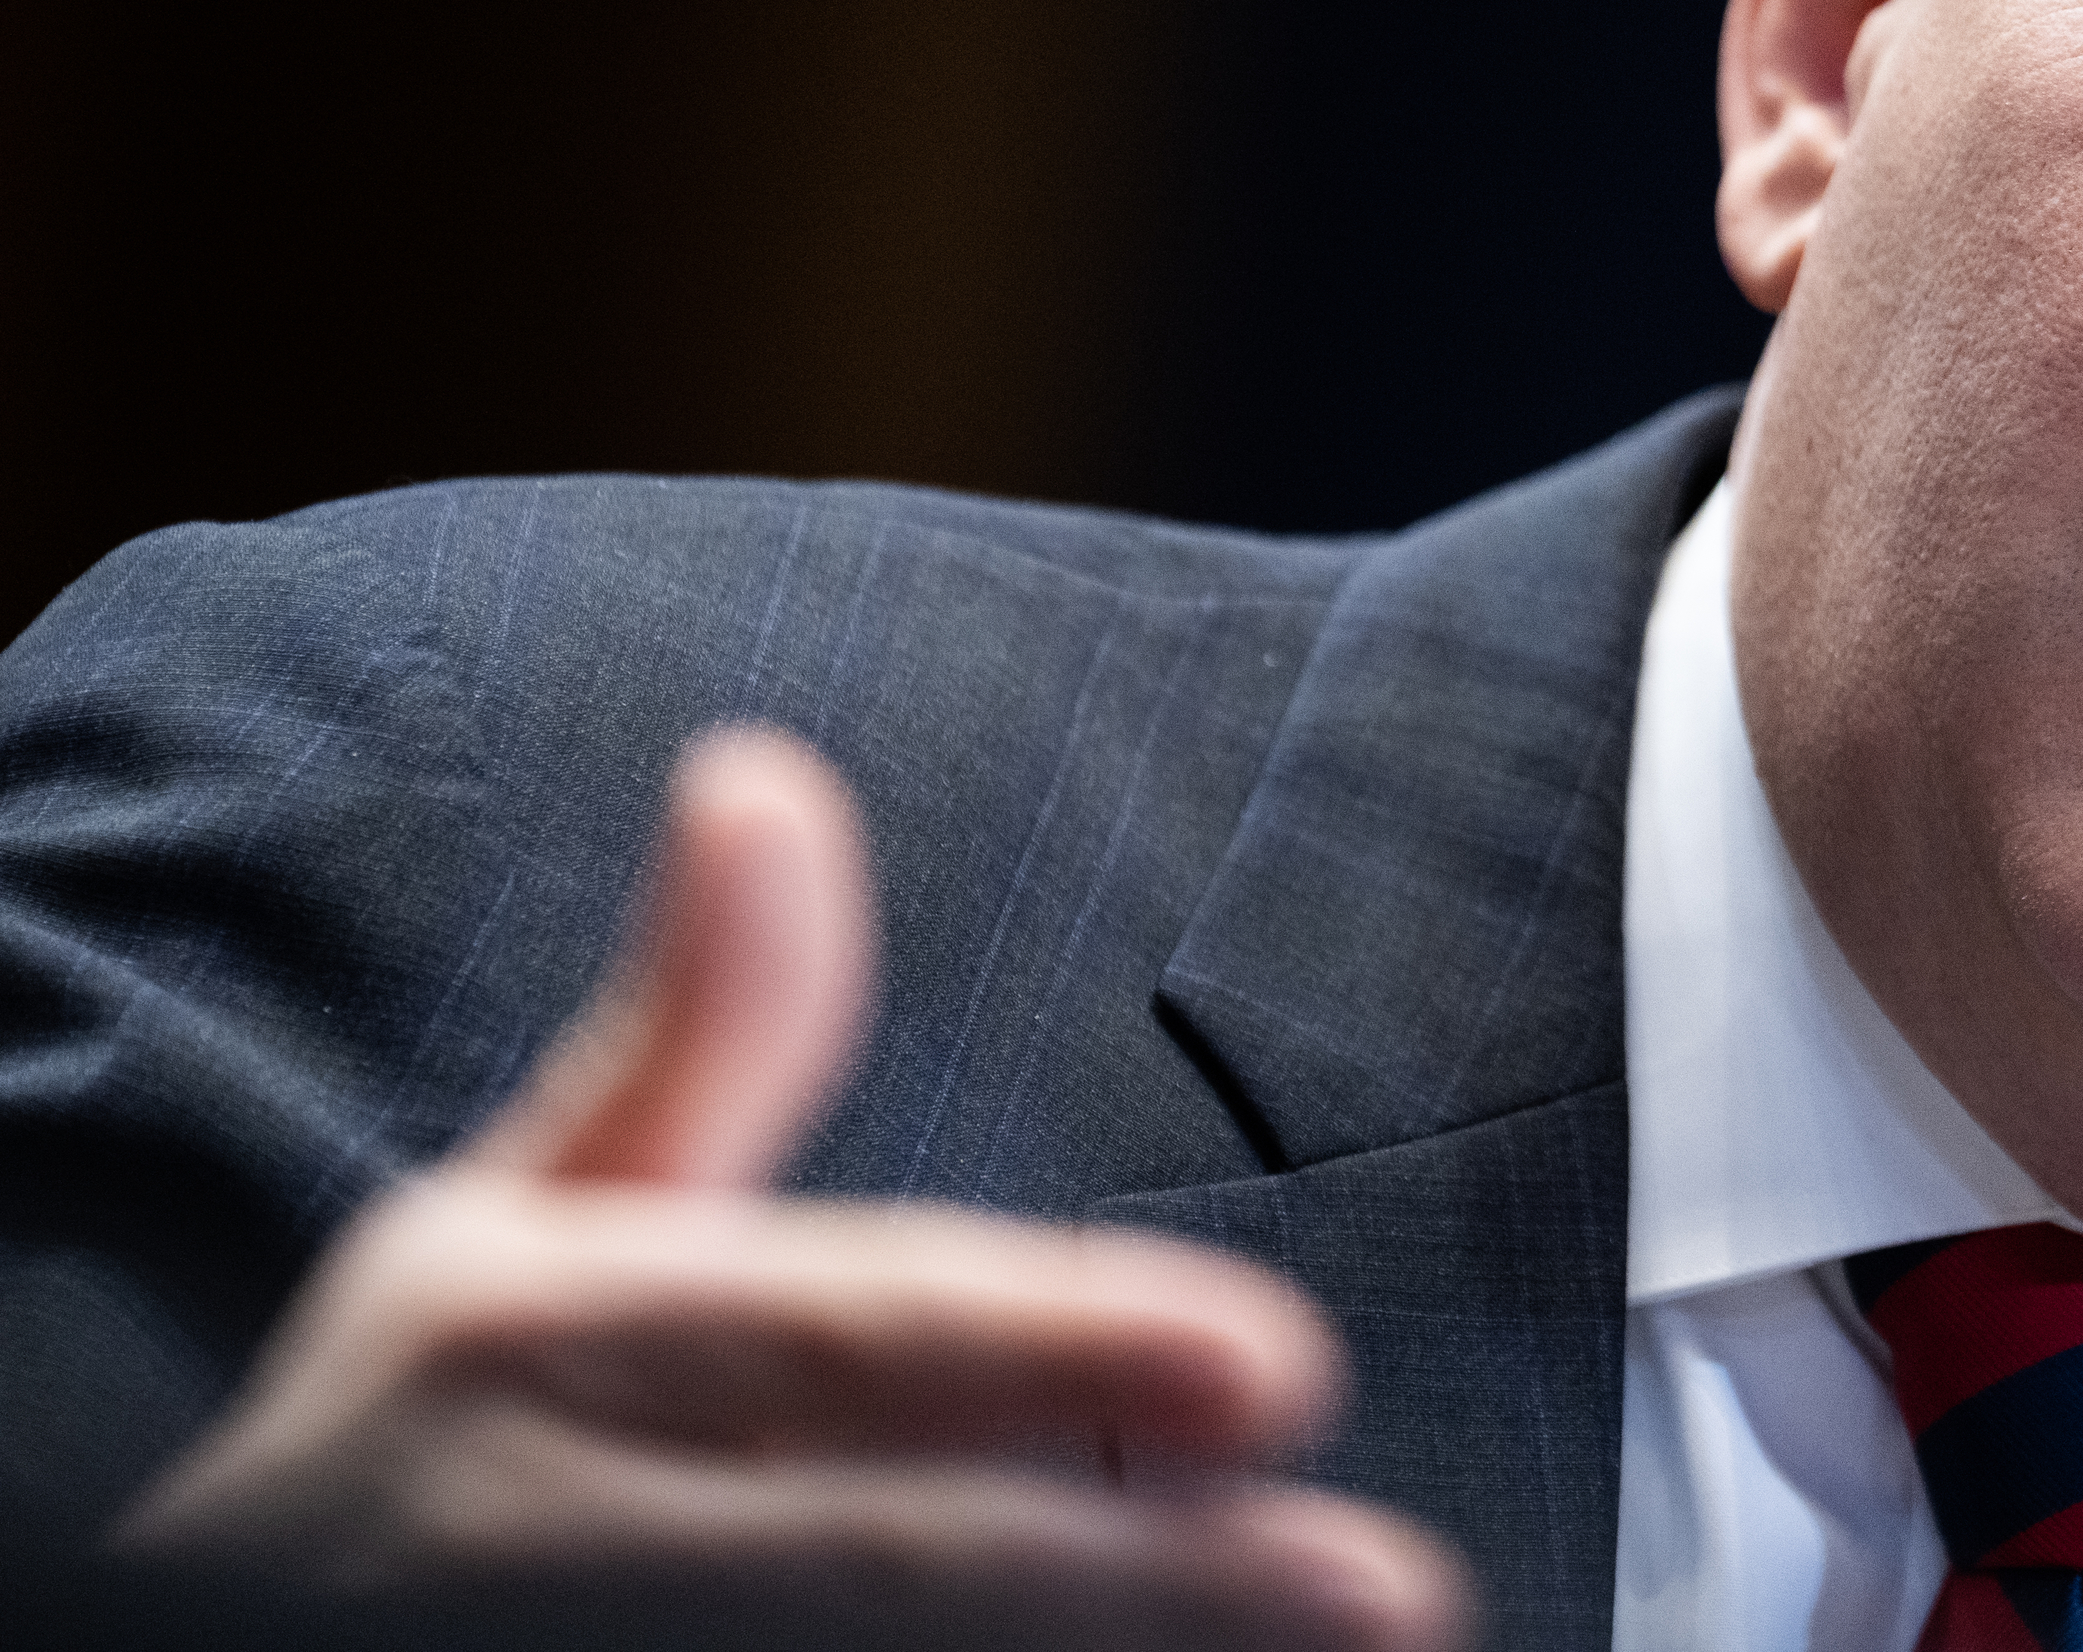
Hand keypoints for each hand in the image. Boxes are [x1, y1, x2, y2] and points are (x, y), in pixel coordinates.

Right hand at [112, 728, 1469, 1650]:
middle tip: (1391, 1592)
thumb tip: (762, 772)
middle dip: (1144, 1594)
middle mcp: (545, 1537)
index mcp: (539, 1341)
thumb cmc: (432, 1434)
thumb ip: (703, 1036)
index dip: (1060, 1350)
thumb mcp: (525, 1222)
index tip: (1279, 1367)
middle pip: (883, 1568)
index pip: (844, 1337)